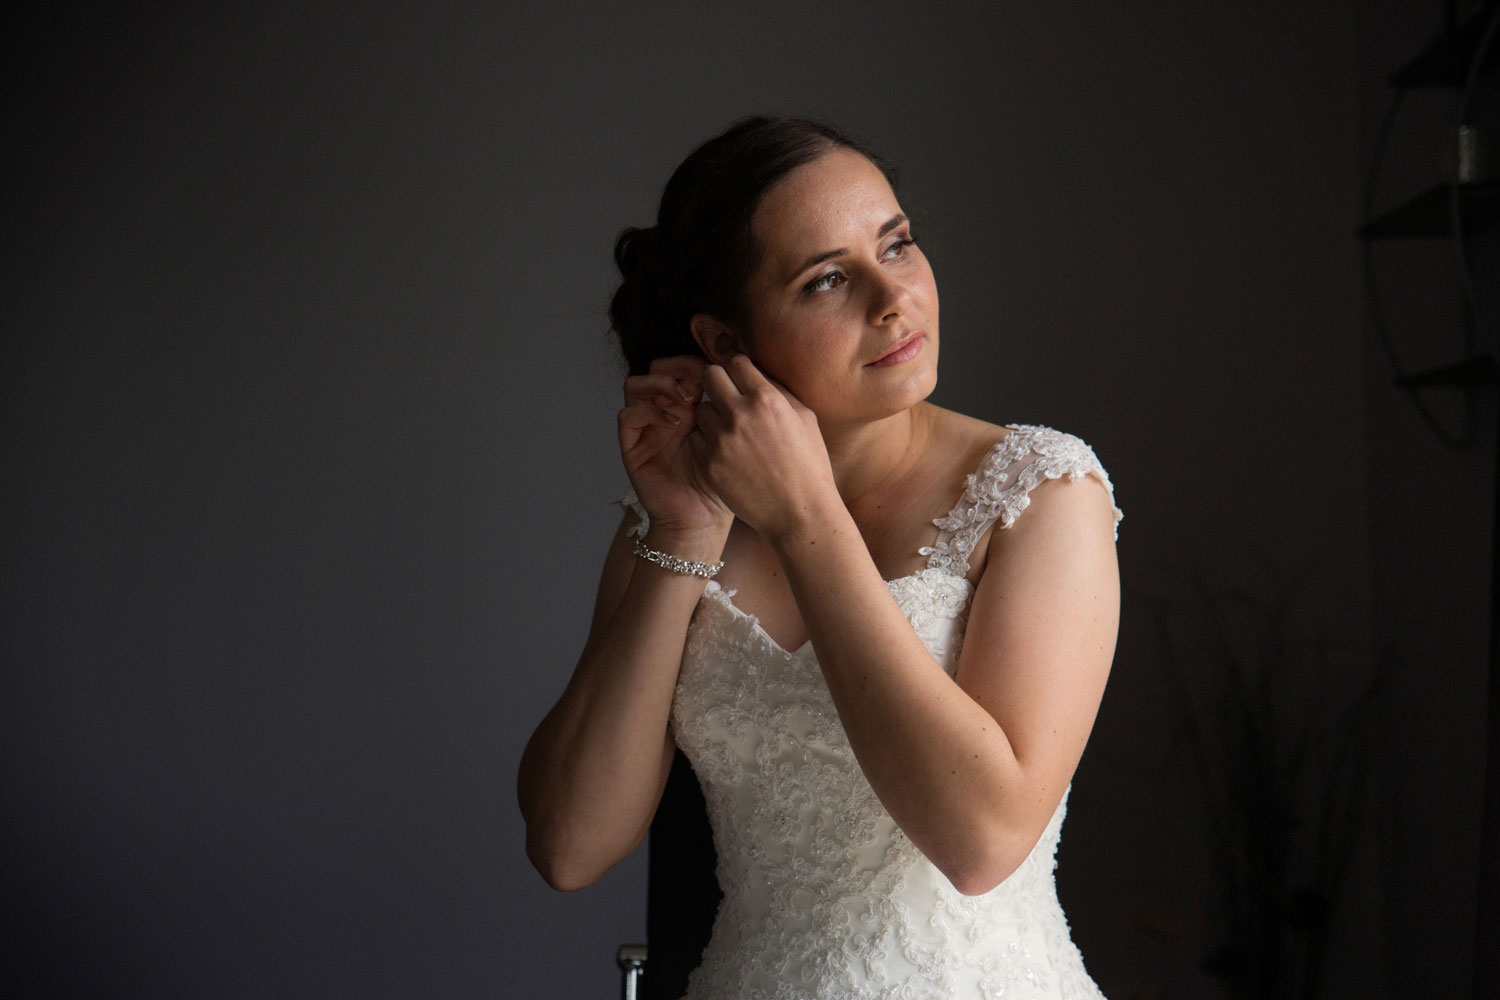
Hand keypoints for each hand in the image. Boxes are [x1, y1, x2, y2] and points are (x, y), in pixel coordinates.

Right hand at [618, 356, 731, 537]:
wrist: (705, 520)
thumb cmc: (727, 483)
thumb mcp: (739, 440)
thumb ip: (739, 410)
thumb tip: (754, 373)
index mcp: (690, 405)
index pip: (685, 366)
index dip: (700, 361)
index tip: (722, 371)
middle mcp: (664, 411)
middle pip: (658, 367)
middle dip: (679, 366)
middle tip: (702, 380)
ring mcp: (646, 427)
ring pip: (636, 384)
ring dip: (661, 384)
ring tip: (687, 397)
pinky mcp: (633, 446)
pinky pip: (628, 415)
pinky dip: (649, 412)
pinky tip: (676, 422)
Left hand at [689, 355, 839, 539]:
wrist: (800, 513)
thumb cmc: (809, 465)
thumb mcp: (805, 418)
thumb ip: (778, 390)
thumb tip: (756, 372)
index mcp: (767, 399)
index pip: (736, 362)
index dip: (739, 371)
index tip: (742, 383)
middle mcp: (740, 415)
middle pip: (709, 376)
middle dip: (717, 383)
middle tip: (726, 398)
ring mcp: (721, 441)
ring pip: (700, 410)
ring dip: (712, 416)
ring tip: (730, 433)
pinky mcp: (709, 464)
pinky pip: (696, 439)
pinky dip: (707, 443)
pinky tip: (726, 454)